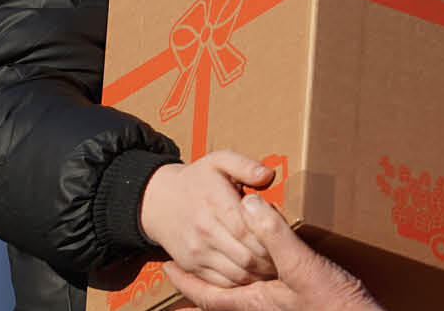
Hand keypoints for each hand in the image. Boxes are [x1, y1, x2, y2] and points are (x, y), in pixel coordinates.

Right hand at [140, 150, 278, 286]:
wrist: (158, 200)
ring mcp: (196, 251)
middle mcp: (204, 231)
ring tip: (274, 266)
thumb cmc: (196, 180)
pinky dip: (241, 282)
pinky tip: (253, 272)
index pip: (250, 230)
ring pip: (237, 273)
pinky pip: (222, 282)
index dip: (271, 238)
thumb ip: (245, 165)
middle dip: (270, 259)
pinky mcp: (192, 266)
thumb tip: (268, 175)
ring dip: (259, 273)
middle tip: (285, 256)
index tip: (285, 237)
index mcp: (215, 203)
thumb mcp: (219, 161)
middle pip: (246, 255)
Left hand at [167, 194, 384, 310]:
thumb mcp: (303, 267)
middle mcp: (262, 308)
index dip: (184, 283)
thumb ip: (275, 237)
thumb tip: (249, 204)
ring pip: (241, 296)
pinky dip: (254, 280)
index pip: (207, 295)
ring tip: (216, 266)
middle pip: (220, 299)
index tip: (165, 269)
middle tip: (185, 268)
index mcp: (255, 301)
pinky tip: (266, 270)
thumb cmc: (335, 305)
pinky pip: (264, 292)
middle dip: (200, 285)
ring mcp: (279, 307)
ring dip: (225, 282)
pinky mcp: (298, 303)